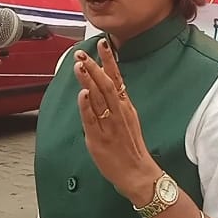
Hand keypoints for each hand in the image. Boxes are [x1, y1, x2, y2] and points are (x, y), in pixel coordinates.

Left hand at [73, 39, 161, 206]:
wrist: (137, 173)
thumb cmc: (130, 147)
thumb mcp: (128, 118)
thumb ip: (117, 101)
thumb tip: (104, 83)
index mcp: (125, 106)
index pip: (116, 78)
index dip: (109, 60)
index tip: (103, 44)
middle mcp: (118, 112)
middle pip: (106, 84)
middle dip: (94, 66)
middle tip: (83, 53)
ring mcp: (109, 124)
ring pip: (98, 98)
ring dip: (88, 80)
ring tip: (80, 66)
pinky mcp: (99, 138)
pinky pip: (92, 119)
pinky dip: (86, 105)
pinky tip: (82, 94)